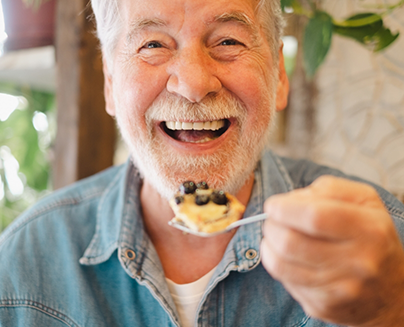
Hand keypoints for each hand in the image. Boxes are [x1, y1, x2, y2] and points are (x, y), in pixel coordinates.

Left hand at [260, 175, 403, 325]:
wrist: (391, 291)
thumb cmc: (370, 236)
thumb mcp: (364, 201)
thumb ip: (329, 189)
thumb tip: (290, 200)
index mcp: (369, 230)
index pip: (315, 217)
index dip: (284, 208)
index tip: (272, 205)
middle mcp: (358, 263)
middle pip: (291, 243)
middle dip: (271, 226)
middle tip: (272, 220)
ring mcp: (340, 290)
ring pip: (281, 265)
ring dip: (268, 245)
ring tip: (275, 236)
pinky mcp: (324, 306)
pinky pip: (285, 281)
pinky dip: (278, 264)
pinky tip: (288, 257)